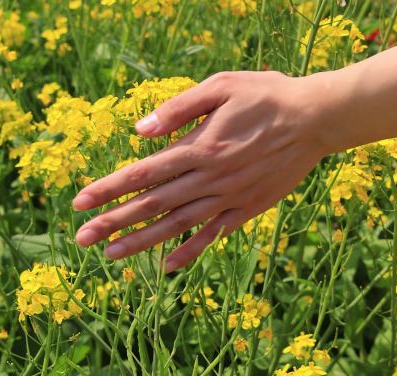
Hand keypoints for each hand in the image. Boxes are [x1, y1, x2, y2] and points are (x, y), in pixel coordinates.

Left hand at [72, 71, 330, 271]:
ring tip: (110, 255)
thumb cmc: (265, 96)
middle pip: (151, 205)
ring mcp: (228, 198)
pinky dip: (190, 251)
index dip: (108, 189)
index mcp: (199, 147)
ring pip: (176, 225)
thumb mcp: (220, 86)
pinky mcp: (246, 209)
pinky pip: (213, 235)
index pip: (142, 173)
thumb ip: (178, 108)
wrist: (316, 118)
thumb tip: (139, 131)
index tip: (79, 203)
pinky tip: (167, 267)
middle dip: (113, 222)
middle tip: (81, 239)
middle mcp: (209, 178)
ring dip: (141, 242)